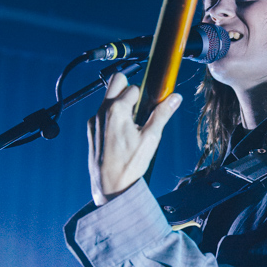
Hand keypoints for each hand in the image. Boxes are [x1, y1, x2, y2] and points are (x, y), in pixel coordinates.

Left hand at [88, 72, 181, 205]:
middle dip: (129, 88)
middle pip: (116, 81)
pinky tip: (121, 135)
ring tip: (132, 125)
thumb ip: (162, 114)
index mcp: (117, 109)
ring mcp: (94, 120)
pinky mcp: (91, 130)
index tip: (150, 105)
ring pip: (108, 98)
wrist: (110, 186)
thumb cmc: (129, 165)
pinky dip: (112, 117)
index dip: (145, 96)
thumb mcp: (151, 139)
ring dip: (121, 103)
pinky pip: (102, 114)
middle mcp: (102, 111)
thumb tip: (175, 98)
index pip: (134, 87)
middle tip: (139, 107)